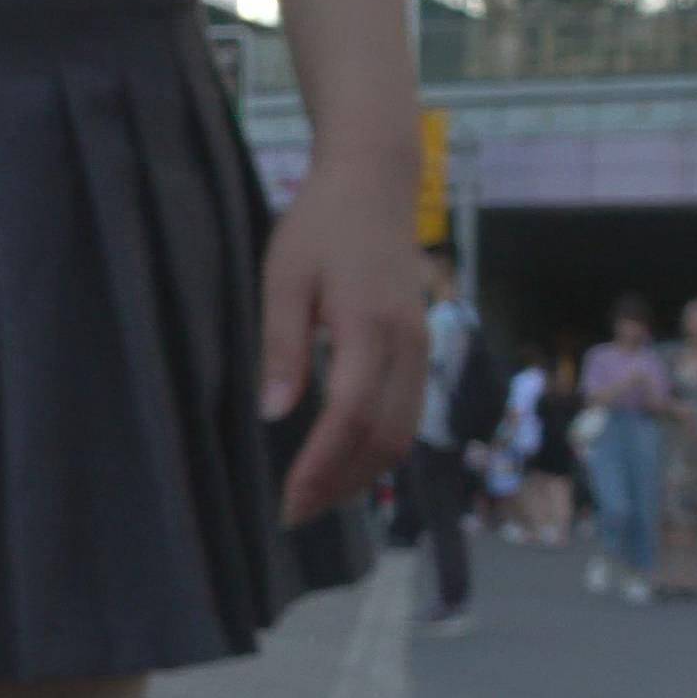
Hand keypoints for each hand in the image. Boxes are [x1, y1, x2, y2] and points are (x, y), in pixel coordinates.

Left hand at [258, 166, 425, 525]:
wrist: (374, 184)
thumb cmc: (320, 226)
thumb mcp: (284, 277)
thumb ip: (282, 344)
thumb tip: (274, 414)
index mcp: (368, 325)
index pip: (350, 415)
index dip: (321, 465)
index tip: (289, 500)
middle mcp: (407, 345)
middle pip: (384, 438)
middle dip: (340, 484)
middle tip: (295, 513)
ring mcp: (421, 348)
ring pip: (403, 434)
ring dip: (362, 475)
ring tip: (317, 497)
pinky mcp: (422, 348)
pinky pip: (409, 415)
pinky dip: (379, 450)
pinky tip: (346, 462)